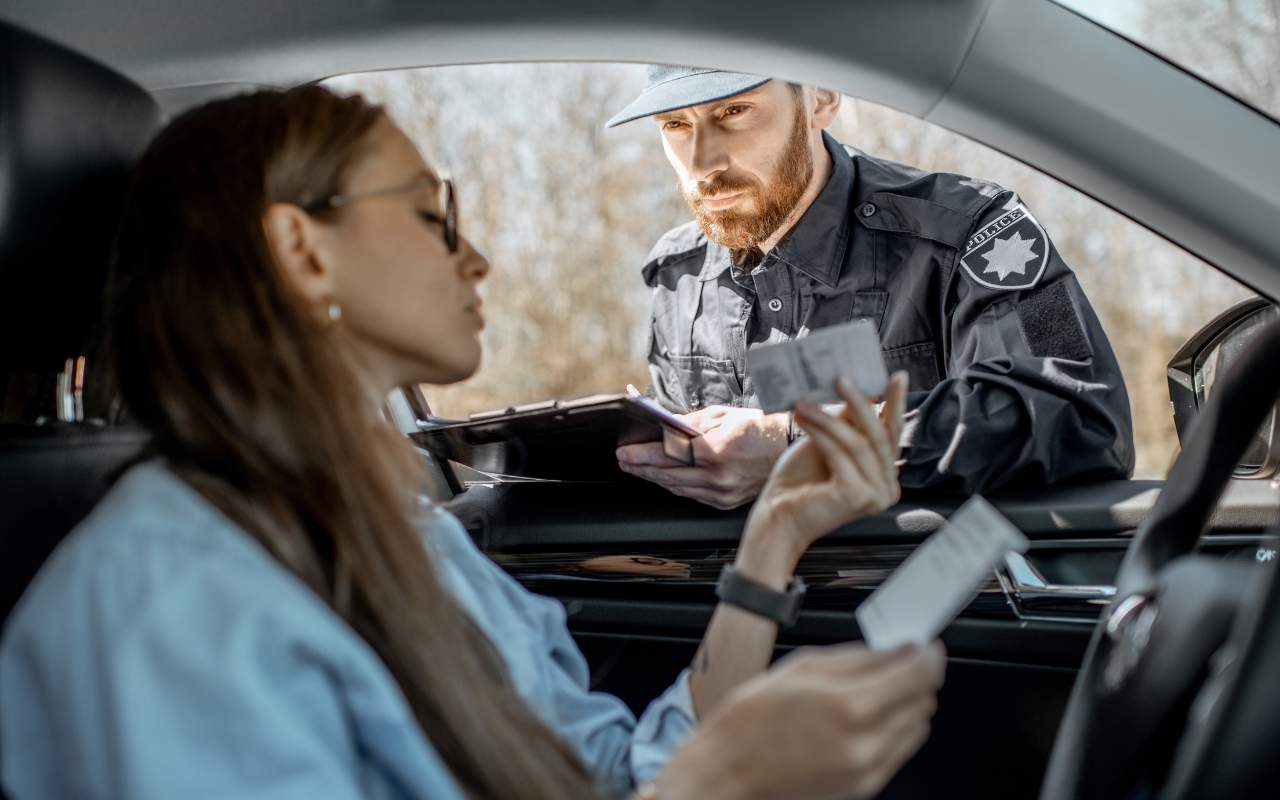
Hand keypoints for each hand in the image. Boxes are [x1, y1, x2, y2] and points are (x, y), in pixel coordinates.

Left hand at [616, 406, 789, 509]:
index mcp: (716, 450)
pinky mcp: (726, 501)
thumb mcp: (722, 416)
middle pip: (668, 474)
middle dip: (642, 467)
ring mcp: (722, 492)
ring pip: (677, 488)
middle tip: (625, 460)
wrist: (788, 448)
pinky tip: (663, 479)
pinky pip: (692, 495)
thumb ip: (691, 424)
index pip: (668, 454)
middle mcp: (718, 476)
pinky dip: (675, 486)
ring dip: (655, 478)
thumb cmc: (759, 429)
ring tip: (638, 469)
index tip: (625, 452)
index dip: (642, 454)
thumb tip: (665, 429)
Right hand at [657, 642, 945, 799]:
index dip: (928, 654)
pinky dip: (890, 731)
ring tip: (873, 693)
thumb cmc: (750, 723)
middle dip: (916, 679)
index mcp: (850, 706)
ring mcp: (868, 771)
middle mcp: (866, 744)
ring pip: (916, 729)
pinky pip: (898, 752)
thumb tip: (897, 649)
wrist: (729, 776)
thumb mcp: (800, 668)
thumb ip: (857, 658)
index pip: (920, 675)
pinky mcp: (865, 788)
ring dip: (905, 706)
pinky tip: (860, 720)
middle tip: (895, 664)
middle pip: (924, 702)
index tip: (925, 645)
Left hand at [744, 372, 907, 561]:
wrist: (777, 517)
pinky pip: (840, 453)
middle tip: (844, 378)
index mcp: (885, 477)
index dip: (895, 404)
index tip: (897, 376)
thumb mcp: (828, 445)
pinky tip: (803, 417)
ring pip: (857, 442)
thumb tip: (860, 389)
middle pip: (879, 436)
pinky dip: (821, 432)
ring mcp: (875, 496)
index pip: (892, 435)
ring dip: (829, 417)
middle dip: (862, 403)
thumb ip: (848, 424)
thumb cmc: (800, 482)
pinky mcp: (857, 496)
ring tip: (805, 401)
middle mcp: (887, 489)